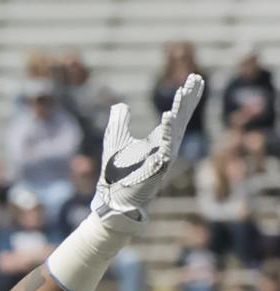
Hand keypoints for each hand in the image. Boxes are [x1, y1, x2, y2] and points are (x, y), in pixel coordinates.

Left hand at [92, 74, 202, 223]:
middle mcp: (166, 147)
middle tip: (195, 78)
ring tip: (182, 91)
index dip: (186, 97)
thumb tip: (119, 105)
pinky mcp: (157, 168)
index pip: (177, 114)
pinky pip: (165, 147)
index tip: (194, 78)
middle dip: (189, 98)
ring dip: (180, 110)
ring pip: (176, 130)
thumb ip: (119, 123)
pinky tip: (168, 115)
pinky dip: (167, 132)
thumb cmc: (115, 174)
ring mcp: (164, 158)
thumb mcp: (115, 141)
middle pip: (182, 118)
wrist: (111, 198)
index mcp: (159, 139)